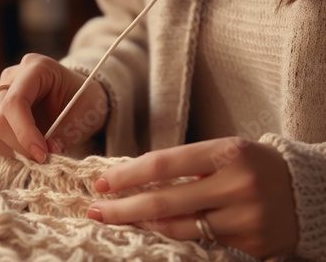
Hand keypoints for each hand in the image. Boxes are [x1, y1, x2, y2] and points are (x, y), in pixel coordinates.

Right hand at [0, 53, 108, 162]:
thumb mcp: (86, 114)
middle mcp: (12, 78)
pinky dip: (10, 151)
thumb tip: (49, 152)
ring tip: (40, 153)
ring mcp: (1, 94)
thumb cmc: (86, 100)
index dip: (24, 132)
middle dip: (21, 146)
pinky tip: (29, 150)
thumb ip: (68, 132)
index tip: (42, 154)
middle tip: (45, 157)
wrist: (81, 98)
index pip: (15, 102)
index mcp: (36, 68)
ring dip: (14, 151)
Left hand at [87, 137, 298, 257]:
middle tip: (95, 210)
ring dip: (140, 226)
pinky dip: (170, 237)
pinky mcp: (250, 245)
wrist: (303, 190)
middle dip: (122, 209)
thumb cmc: (251, 165)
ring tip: (117, 220)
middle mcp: (237, 185)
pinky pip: (198, 243)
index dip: (127, 175)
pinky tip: (150, 232)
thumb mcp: (222, 152)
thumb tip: (131, 178)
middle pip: (163, 202)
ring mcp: (245, 219)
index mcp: (227, 153)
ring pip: (177, 228)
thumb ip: (183, 165)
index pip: (164, 164)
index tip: (102, 182)